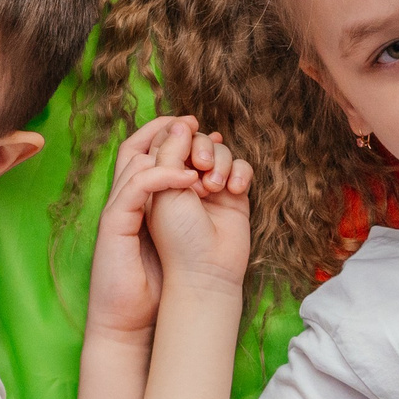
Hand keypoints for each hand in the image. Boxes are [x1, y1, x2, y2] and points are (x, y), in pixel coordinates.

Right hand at [87, 117, 195, 339]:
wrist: (133, 323)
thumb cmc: (158, 285)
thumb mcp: (184, 236)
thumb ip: (191, 207)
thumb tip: (209, 179)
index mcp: (140, 201)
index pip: (148, 152)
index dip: (171, 135)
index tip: (202, 129)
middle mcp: (125, 199)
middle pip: (137, 145)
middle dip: (167, 128)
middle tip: (195, 122)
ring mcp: (117, 208)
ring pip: (135, 158)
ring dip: (171, 150)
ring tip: (201, 153)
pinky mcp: (114, 222)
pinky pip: (135, 185)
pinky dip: (162, 175)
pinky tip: (190, 179)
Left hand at [142, 116, 253, 292]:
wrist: (204, 276)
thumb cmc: (173, 240)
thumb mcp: (161, 192)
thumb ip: (168, 155)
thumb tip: (180, 124)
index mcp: (156, 180)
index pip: (165, 140)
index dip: (174, 129)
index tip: (186, 123)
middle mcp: (182, 182)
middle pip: (194, 141)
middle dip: (199, 147)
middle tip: (200, 166)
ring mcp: (209, 189)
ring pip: (220, 152)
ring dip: (220, 161)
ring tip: (215, 188)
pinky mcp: (233, 198)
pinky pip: (241, 169)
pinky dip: (240, 172)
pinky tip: (234, 190)